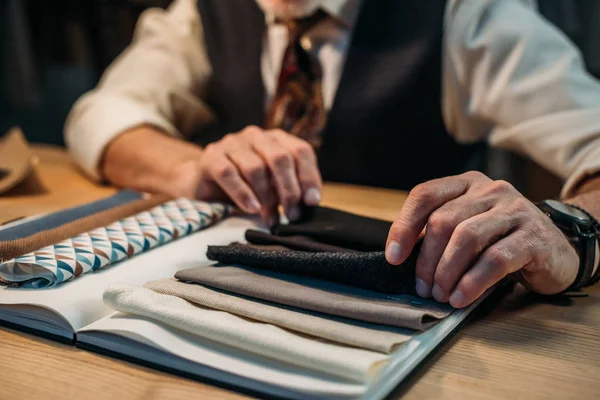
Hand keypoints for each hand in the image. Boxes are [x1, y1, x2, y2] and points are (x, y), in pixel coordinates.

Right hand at [174, 125, 321, 223]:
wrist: (202, 183)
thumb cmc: (245, 186)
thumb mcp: (272, 185)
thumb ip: (290, 188)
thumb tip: (310, 203)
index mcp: (276, 139)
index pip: (300, 151)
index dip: (309, 177)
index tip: (311, 202)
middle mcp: (256, 136)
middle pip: (280, 158)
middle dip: (289, 190)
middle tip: (293, 215)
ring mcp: (232, 143)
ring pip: (256, 168)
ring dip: (267, 198)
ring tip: (271, 219)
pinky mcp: (211, 157)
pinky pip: (229, 174)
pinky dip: (243, 194)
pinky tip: (252, 209)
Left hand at [385, 171, 578, 307]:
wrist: (557, 251)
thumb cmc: (501, 242)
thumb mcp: (467, 229)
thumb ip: (439, 235)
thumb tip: (400, 258)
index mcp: (467, 185)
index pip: (425, 195)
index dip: (403, 226)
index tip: (394, 257)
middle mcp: (490, 190)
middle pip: (443, 220)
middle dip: (427, 260)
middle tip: (423, 288)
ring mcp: (515, 209)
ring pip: (467, 238)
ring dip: (447, 272)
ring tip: (441, 295)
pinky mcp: (534, 236)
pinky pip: (495, 259)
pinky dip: (473, 282)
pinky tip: (461, 298)